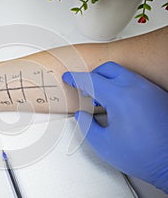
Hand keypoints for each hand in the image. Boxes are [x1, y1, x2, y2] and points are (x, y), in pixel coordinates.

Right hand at [62, 62, 167, 192]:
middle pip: (108, 69)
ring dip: (107, 81)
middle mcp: (136, 88)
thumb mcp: (104, 144)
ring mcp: (149, 89)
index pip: (91, 80)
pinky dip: (121, 85)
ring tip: (102, 101)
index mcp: (120, 97)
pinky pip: (135, 81)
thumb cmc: (143, 155)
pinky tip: (119, 104)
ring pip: (122, 73)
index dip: (75, 78)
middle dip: (92, 76)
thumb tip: (81, 116)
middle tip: (85, 90)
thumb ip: (86, 126)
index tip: (67, 78)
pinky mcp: (157, 95)